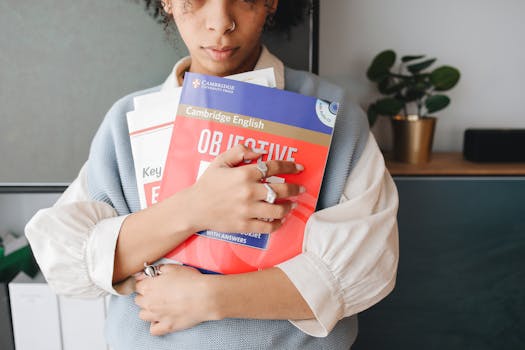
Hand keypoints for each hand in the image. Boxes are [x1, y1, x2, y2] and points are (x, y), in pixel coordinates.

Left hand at [134, 264, 216, 334]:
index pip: (137, 285)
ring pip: (143, 315)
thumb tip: (152, 272)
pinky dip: (156, 325)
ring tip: (159, 306)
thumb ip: (159, 269)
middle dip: (145, 296)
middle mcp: (149, 302)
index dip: (145, 283)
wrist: (204, 296)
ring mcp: (156, 316)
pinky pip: (153, 329)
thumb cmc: (191, 280)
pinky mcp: (166, 326)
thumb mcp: (174, 268)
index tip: (151, 282)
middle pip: (138, 300)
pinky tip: (162, 319)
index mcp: (149, 286)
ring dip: (148, 310)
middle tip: (157, 293)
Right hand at [186, 144, 303, 233]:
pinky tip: (280, 219)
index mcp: (244, 174)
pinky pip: (268, 226)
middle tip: (302, 188)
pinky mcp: (245, 225)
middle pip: (282, 189)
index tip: (299, 167)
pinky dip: (278, 223)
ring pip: (278, 209)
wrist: (194, 208)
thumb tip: (261, 152)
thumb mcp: (220, 161)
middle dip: (296, 188)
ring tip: (292, 204)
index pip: (274, 167)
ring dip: (289, 206)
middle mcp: (249, 192)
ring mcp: (248, 210)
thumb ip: (240, 151)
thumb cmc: (208, 184)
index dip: (290, 166)